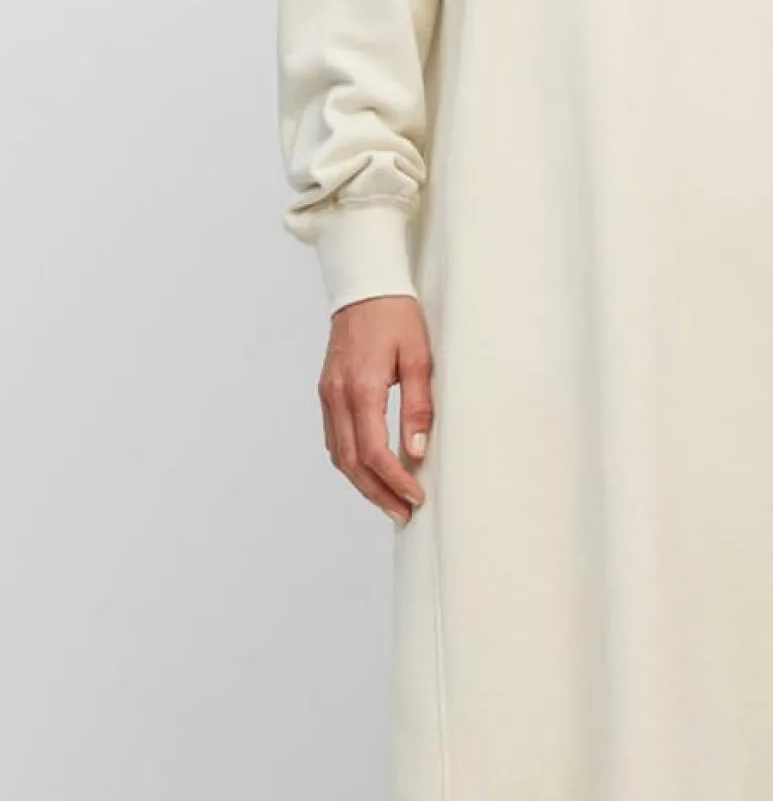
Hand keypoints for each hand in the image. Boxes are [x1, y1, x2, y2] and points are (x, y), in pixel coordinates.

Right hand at [317, 295, 433, 524]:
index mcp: (360, 388)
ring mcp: (327, 395)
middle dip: (378, 493)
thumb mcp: (418, 357)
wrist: (365, 286)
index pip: (374, 452)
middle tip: (404, 513)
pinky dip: (350, 462)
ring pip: (338, 455)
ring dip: (362, 483)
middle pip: (351, 463)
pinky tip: (369, 471)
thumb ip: (417, 405)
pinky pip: (334, 438)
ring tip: (389, 501)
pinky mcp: (326, 391)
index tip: (417, 497)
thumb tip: (418, 449)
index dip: (395, 481)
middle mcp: (337, 396)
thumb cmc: (397, 317)